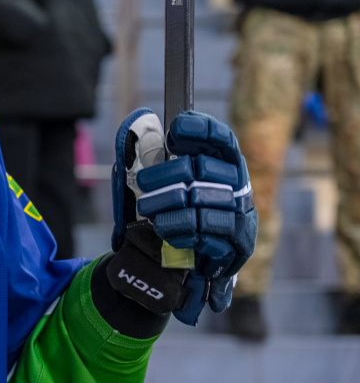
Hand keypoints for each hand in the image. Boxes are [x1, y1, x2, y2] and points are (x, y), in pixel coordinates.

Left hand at [109, 109, 257, 324]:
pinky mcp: (237, 244)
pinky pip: (210, 231)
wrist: (175, 262)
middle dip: (169, 174)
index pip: (223, 141)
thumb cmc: (169, 214)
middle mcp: (237, 186)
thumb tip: (142, 120)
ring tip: (148, 208)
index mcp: (223, 166)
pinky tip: (165, 228)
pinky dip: (182, 228)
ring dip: (170, 204)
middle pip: (205, 169)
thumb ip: (147, 151)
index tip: (176, 130)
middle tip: (144, 182)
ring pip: (205, 200)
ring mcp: (240, 215)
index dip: (204, 131)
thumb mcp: (153, 180)